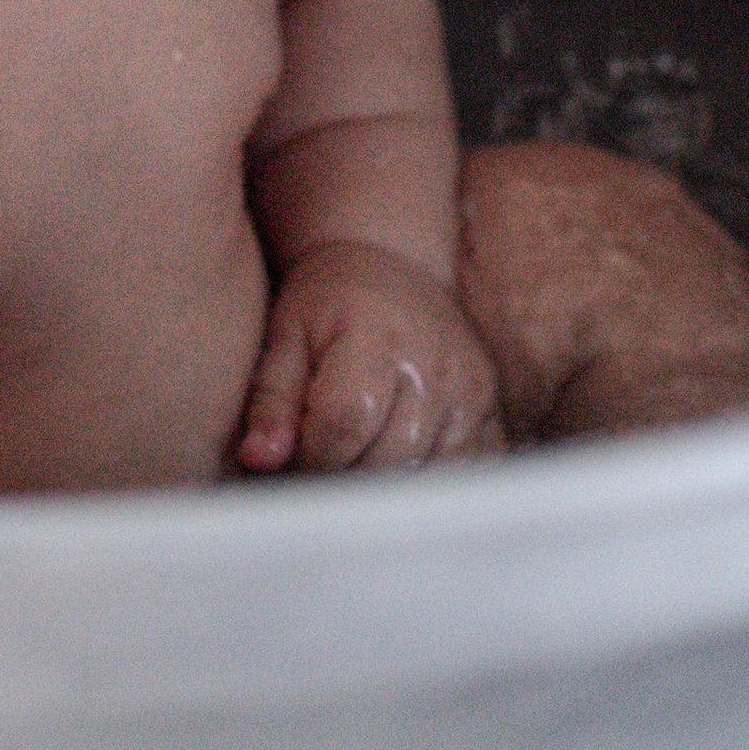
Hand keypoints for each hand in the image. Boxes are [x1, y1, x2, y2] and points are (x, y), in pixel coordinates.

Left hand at [237, 240, 503, 473]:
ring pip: (424, 478)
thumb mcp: (286, 334)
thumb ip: (270, 398)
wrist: (390, 263)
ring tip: (355, 460)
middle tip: (321, 462)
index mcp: (377, 336)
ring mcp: (471, 390)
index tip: (295, 451)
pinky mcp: (491, 412)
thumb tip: (257, 458)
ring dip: (384, 486)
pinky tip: (397, 466)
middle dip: (344, 477)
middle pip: (385, 462)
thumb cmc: (328, 303)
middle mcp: (435, 364)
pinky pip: (463, 475)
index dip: (309, 454)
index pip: (342, 426)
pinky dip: (426, 483)